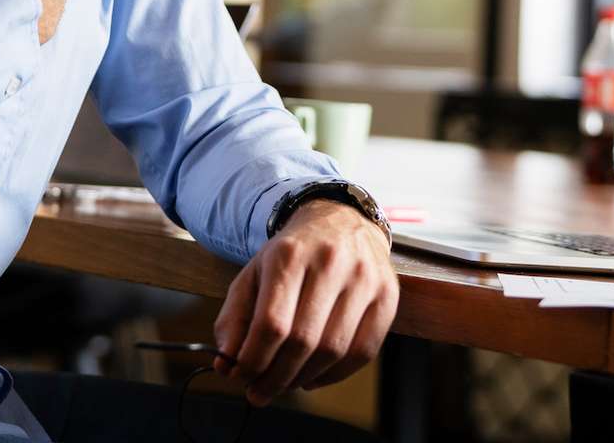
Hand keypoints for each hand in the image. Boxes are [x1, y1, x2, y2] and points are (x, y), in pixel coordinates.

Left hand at [212, 200, 397, 406]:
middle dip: (276, 377)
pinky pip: (363, 352)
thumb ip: (234, 318)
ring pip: (333, 350)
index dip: (253, 360)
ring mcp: (364, 278)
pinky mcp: (387, 295)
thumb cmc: (293, 255)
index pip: (271, 323)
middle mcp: (330, 262)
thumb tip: (226, 364)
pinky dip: (335, 375)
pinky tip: (314, 376)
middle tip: (260, 392)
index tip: (241, 376)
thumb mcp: (254, 273)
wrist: (340, 221)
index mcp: (289, 254)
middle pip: (303, 341)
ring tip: (285, 383)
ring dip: (304, 379)